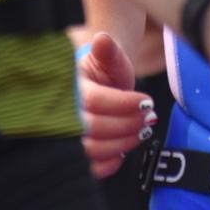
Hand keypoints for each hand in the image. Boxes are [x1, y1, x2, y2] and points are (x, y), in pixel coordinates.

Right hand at [78, 32, 157, 177]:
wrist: (99, 89)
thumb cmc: (104, 74)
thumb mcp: (110, 58)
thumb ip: (109, 51)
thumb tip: (102, 40)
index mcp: (67, 88)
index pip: (94, 101)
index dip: (124, 104)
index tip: (146, 102)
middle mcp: (60, 115)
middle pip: (94, 129)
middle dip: (129, 124)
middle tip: (148, 117)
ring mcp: (65, 138)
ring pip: (93, 150)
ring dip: (125, 142)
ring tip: (142, 129)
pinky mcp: (75, 157)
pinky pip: (90, 169)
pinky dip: (112, 162)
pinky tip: (123, 148)